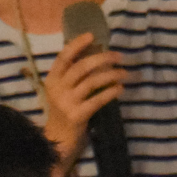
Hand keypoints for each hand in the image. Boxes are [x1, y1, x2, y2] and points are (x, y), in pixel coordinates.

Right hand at [40, 31, 127, 170]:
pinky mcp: (77, 115)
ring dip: (111, 75)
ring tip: (124, 73)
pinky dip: (111, 92)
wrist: (57, 141)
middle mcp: (57, 89)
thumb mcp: (62, 91)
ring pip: (92, 81)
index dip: (77, 45)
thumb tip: (95, 54)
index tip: (92, 35)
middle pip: (81, 67)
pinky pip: (97, 100)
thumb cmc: (64, 112)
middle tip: (119, 56)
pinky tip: (120, 88)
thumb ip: (73, 76)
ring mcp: (66, 103)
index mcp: (52, 80)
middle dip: (102, 58)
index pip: (63, 57)